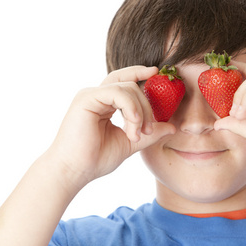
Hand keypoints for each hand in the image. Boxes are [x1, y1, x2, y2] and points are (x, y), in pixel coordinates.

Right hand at [45, 66, 175, 189]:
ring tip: (137, 134)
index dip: (140, 73)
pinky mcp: (86, 98)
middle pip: (131, 84)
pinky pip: (117, 92)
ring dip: (139, 111)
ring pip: (127, 87)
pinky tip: (132, 125)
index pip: (125, 81)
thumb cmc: (96, 159)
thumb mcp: (130, 143)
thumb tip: (172, 127)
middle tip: (149, 130)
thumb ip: (150, 134)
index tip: (156, 73)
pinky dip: (130, 107)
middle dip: (146, 106)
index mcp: (104, 103)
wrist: (73, 171)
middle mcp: (97, 96)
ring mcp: (90, 95)